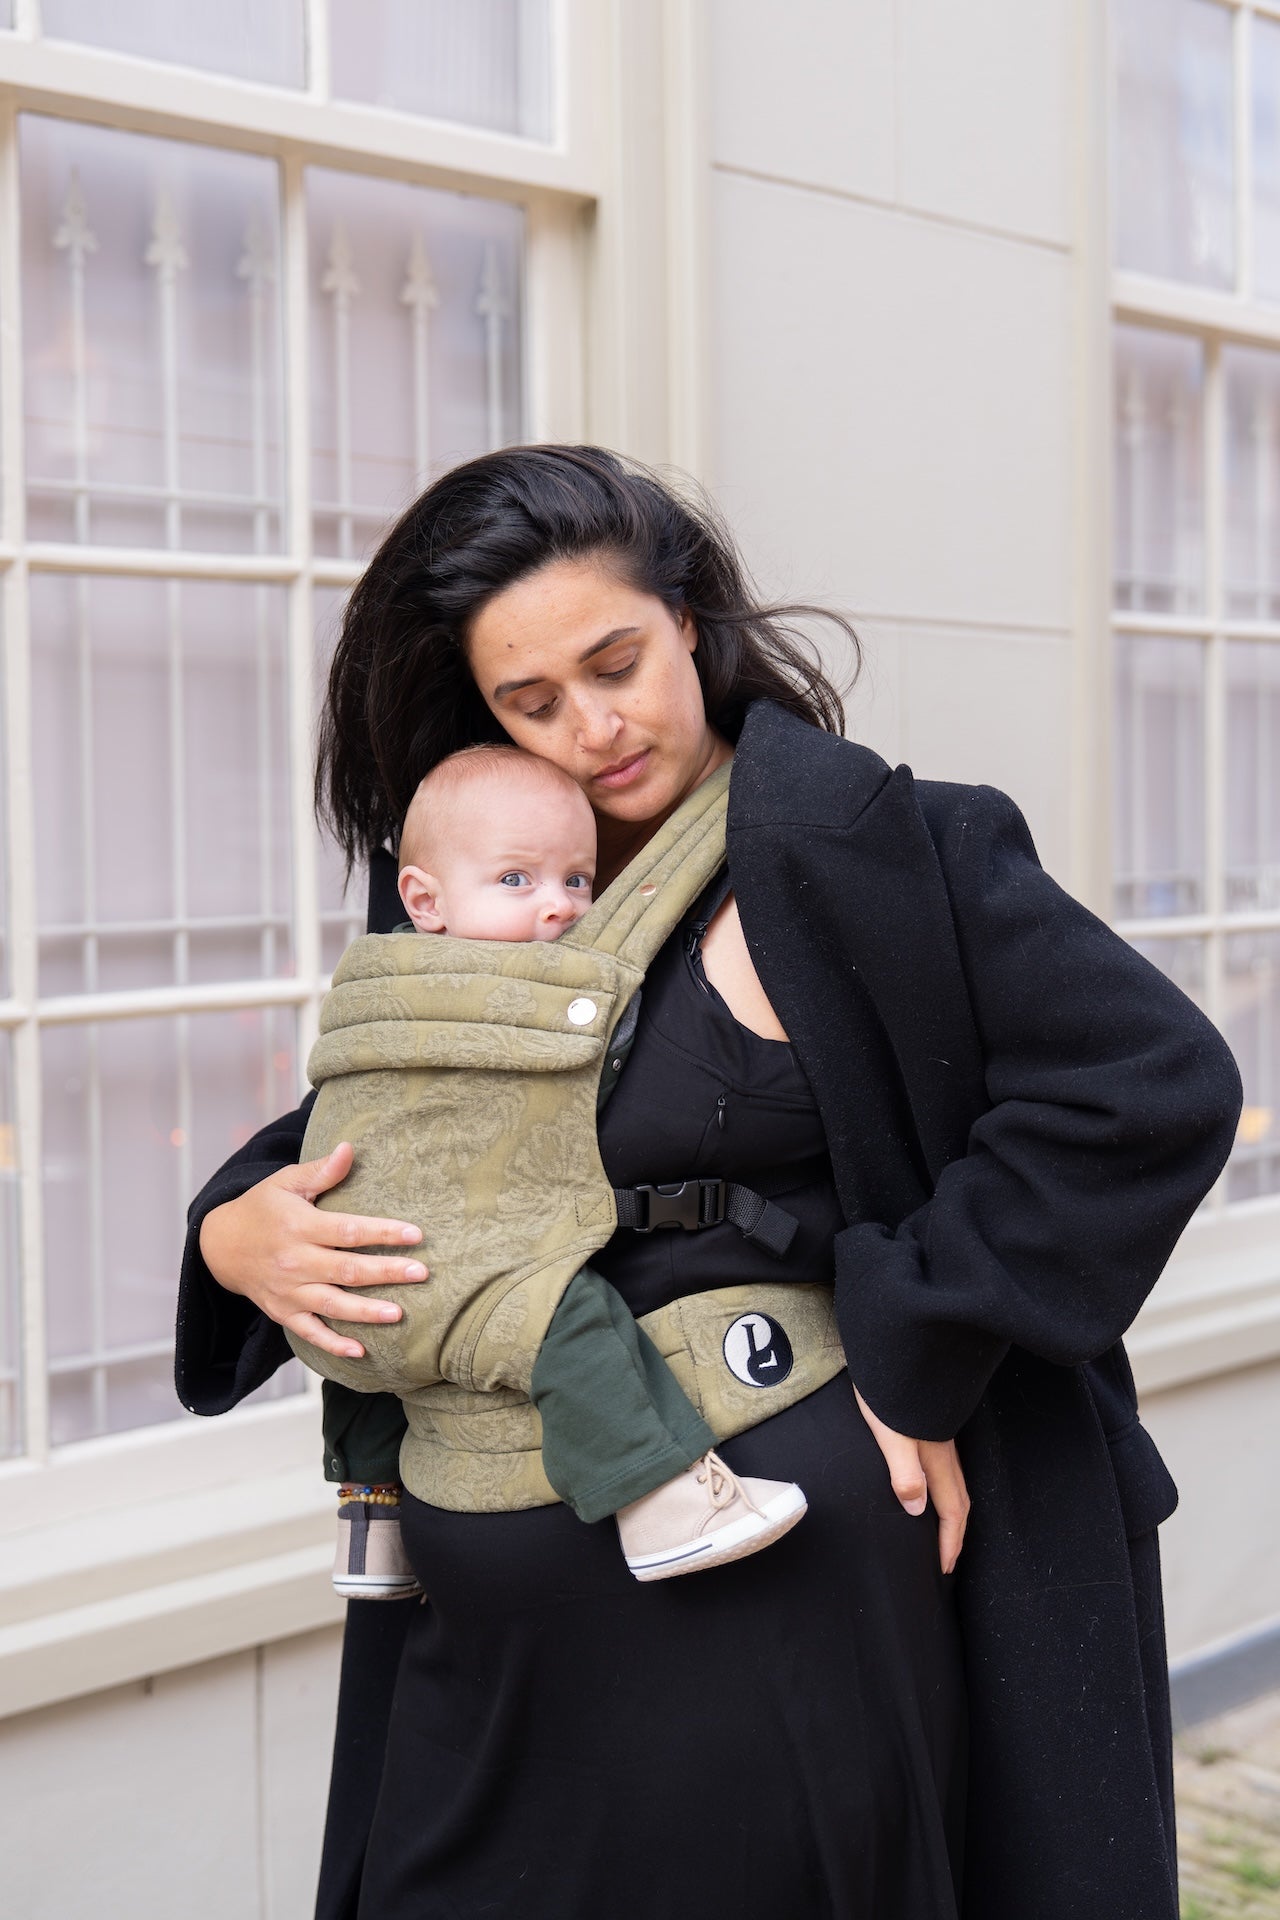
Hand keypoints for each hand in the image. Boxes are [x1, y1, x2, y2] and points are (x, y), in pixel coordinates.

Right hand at [198, 1142, 427, 1359]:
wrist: (220, 1245)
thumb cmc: (262, 1207)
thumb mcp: (286, 1182)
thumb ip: (320, 1171)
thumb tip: (349, 1148)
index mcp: (299, 1226)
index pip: (348, 1231)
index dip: (383, 1233)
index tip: (415, 1234)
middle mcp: (294, 1261)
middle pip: (346, 1270)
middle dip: (386, 1272)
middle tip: (422, 1272)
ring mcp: (288, 1291)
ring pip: (332, 1305)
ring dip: (366, 1311)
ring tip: (398, 1313)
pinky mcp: (283, 1312)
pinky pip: (309, 1332)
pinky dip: (333, 1344)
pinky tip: (361, 1350)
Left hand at [853, 1385, 969, 1575]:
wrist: (898, 1353)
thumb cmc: (890, 1394)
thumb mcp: (891, 1435)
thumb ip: (905, 1473)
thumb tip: (918, 1510)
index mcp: (937, 1460)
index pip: (951, 1511)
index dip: (949, 1542)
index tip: (944, 1569)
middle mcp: (944, 1453)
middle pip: (959, 1501)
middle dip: (955, 1534)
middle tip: (948, 1560)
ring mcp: (940, 1440)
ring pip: (955, 1485)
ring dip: (951, 1513)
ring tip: (942, 1532)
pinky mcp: (931, 1428)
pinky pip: (947, 1471)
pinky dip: (945, 1492)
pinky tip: (930, 1488)